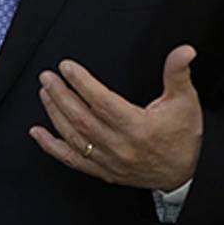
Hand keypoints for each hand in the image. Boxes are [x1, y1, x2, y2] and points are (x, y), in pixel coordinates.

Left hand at [29, 44, 202, 191]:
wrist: (185, 174)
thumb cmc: (183, 135)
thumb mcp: (185, 100)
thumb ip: (178, 73)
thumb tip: (185, 50)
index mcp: (137, 127)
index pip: (102, 102)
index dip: (82, 83)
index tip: (66, 67)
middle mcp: (120, 146)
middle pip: (81, 118)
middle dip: (60, 94)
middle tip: (47, 76)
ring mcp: (108, 161)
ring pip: (73, 136)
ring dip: (54, 113)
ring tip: (44, 92)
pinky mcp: (103, 171)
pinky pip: (72, 160)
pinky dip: (51, 147)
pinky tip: (38, 133)